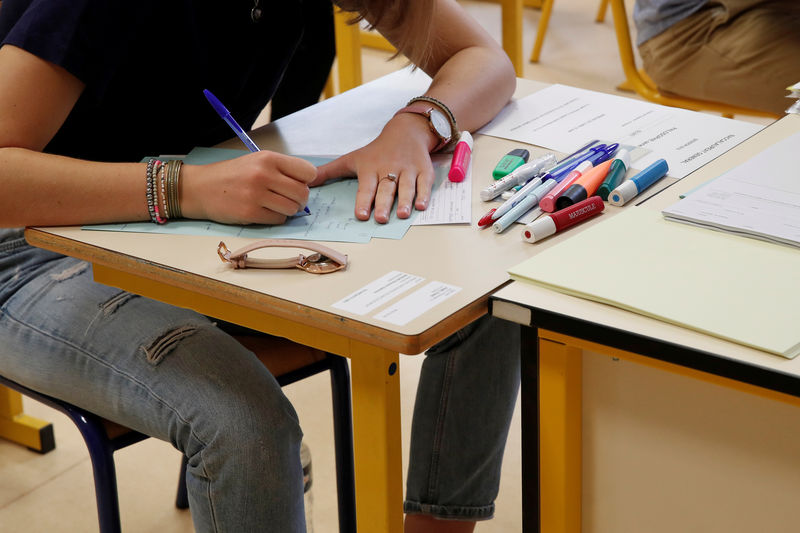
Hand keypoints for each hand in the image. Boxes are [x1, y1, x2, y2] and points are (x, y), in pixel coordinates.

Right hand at [181, 151, 315, 224]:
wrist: (200, 188)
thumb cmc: (232, 175)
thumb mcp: (257, 161)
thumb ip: (282, 169)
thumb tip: (309, 184)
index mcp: (268, 158)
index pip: (308, 172)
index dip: (307, 181)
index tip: (299, 184)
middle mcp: (263, 174)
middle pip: (303, 193)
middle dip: (300, 200)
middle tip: (291, 200)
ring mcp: (256, 195)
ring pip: (292, 209)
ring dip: (288, 211)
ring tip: (276, 205)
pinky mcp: (249, 213)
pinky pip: (278, 220)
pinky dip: (276, 218)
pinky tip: (265, 211)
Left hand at [311, 113, 436, 223]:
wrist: (405, 131)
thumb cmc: (376, 151)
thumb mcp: (351, 159)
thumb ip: (329, 172)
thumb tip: (306, 182)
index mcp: (371, 168)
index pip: (366, 187)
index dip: (363, 201)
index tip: (360, 214)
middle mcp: (389, 169)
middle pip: (386, 189)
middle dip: (383, 203)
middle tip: (381, 218)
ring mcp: (408, 170)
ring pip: (406, 187)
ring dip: (405, 201)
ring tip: (402, 215)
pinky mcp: (423, 170)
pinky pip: (424, 183)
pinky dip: (424, 195)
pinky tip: (422, 206)